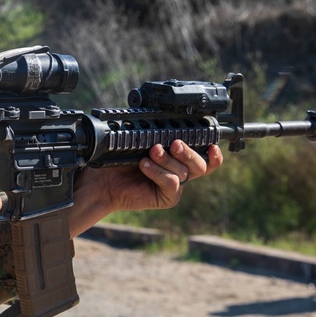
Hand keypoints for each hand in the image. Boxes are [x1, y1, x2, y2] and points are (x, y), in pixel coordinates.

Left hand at [68, 140, 222, 235]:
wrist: (102, 179)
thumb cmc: (119, 158)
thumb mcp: (140, 140)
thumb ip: (157, 132)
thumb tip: (169, 118)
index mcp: (177, 157)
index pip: (204, 156)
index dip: (213, 153)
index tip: (212, 144)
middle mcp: (179, 171)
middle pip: (201, 165)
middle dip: (190, 152)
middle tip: (175, 143)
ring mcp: (173, 186)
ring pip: (184, 172)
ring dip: (168, 160)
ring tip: (152, 152)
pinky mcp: (166, 198)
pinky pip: (171, 183)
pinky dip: (159, 172)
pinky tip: (145, 165)